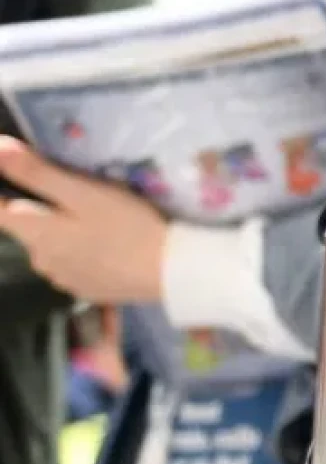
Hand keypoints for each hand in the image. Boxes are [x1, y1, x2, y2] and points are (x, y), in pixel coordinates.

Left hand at [0, 137, 166, 303]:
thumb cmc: (127, 226)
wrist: (170, 272)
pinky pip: (72, 265)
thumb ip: (37, 173)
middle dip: (40, 211)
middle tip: (76, 194)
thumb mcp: (84, 193)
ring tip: (96, 220)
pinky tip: (107, 247)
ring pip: (51, 248)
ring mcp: (63, 279)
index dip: (3, 193)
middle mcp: (40, 261)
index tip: (17, 180)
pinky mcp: (87, 290)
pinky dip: (81, 254)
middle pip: (26, 229)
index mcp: (36, 233)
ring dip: (62, 233)